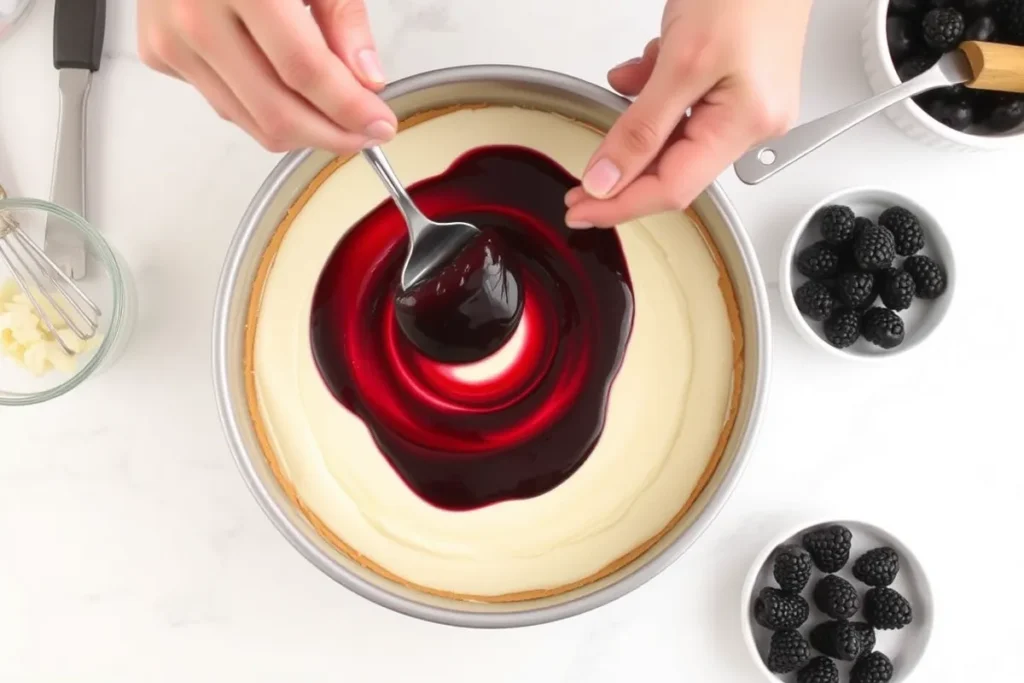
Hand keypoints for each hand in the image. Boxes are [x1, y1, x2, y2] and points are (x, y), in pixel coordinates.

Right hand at [138, 0, 397, 154]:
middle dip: (331, 136)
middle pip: (275, 112)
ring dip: (300, 132)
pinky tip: (285, 90)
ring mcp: (171, 40)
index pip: (305, 70)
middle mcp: (196, 16)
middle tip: (363, 134)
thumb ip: (342, 17)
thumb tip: (367, 80)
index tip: (379, 124)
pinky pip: (225, 104)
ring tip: (332, 118)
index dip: (349, 108)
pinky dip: (262, 109)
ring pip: (250, 121)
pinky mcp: (160, 54)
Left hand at [565, 0, 812, 227]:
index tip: (582, 210)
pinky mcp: (737, 82)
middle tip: (581, 186)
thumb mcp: (680, 60)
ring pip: (676, 135)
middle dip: (626, 170)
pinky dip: (656, 93)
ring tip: (623, 92)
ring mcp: (747, 102)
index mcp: (746, 123)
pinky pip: (685, 105)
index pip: (673, 188)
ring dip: (640, 122)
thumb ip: (640, 128)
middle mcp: (753, 121)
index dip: (621, 205)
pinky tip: (644, 69)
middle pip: (675, 168)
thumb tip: (607, 178)